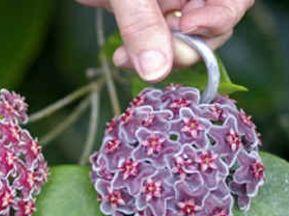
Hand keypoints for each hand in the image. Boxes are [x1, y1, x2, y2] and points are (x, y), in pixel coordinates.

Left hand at [77, 0, 253, 81]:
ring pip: (177, 42)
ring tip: (126, 59)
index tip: (188, 26)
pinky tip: (121, 57)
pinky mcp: (146, 15)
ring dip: (155, 57)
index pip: (233, 1)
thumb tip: (156, 71)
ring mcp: (169, 4)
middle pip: (208, 28)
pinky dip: (137, 54)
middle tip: (156, 59)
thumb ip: (142, 21)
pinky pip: (151, 42)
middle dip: (181, 48)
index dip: (219, 18)